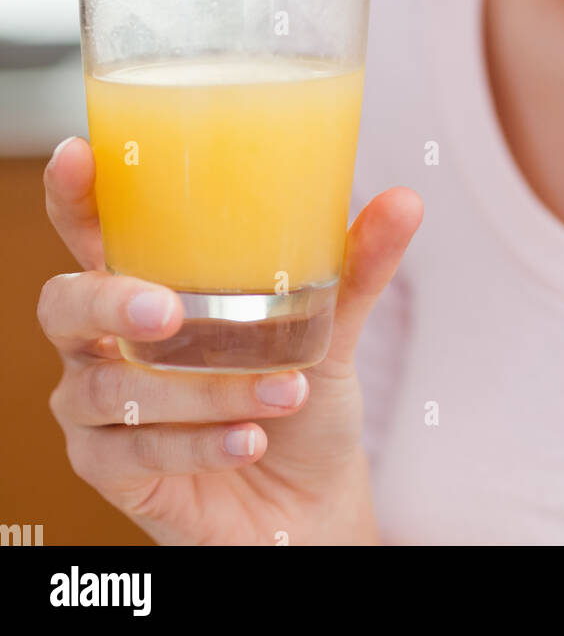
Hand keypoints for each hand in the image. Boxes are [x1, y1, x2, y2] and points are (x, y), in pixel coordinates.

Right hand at [38, 137, 422, 545]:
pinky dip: (200, 444)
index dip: (73, 193)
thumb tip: (404, 200)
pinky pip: (135, 454)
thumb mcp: (332, 326)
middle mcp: (107, 340)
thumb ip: (355, 264)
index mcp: (145, 280)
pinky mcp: (111, 473)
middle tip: (169, 308)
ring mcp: (99, 409)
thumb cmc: (299, 398)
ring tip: (285, 388)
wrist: (310, 504)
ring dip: (202, 390)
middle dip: (108, 299)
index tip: (79, 154)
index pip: (88, 229)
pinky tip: (251, 438)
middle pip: (63, 305)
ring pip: (114, 389)